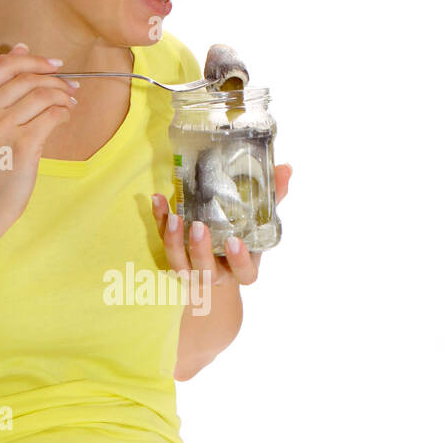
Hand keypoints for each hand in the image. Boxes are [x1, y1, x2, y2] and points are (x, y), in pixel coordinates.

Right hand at [0, 43, 79, 247]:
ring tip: (70, 103)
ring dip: (63, 95)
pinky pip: (52, 115)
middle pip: (26, 77)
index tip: (54, 64)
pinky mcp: (21, 145)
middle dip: (55, 79)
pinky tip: (65, 117)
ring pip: (42, 94)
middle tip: (70, 87)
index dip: (33, 60)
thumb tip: (22, 48)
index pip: (3, 65)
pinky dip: (64, 113)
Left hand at [151, 163, 290, 286]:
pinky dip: (158, 221)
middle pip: (205, 270)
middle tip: (199, 226)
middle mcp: (215, 273)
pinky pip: (162, 242)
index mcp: (241, 268)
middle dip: (200, 250)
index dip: (239, 261)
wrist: (217, 260)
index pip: (244, 273)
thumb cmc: (243, 238)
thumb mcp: (260, 222)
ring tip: (174, 218)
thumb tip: (285, 168)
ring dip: (174, 241)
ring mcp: (191, 269)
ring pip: (179, 264)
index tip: (234, 242)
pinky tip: (158, 200)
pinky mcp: (173, 255)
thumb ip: (272, 198)